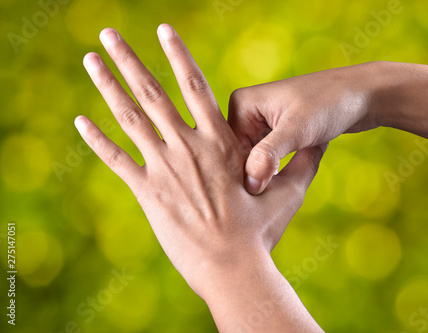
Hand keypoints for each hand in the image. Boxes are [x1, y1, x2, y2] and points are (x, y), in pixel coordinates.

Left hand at [76, 25, 324, 331]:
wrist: (232, 268)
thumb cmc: (261, 232)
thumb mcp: (290, 194)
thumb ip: (302, 164)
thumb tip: (322, 145)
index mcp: (220, 141)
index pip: (195, 85)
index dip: (178, 54)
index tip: (163, 30)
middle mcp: (188, 146)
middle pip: (152, 91)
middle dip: (129, 59)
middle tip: (108, 32)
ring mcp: (165, 168)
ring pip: (130, 117)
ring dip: (107, 85)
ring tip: (90, 60)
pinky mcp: (148, 193)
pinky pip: (117, 160)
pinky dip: (97, 139)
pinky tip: (79, 120)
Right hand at [228, 62, 386, 194]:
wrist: (363, 94)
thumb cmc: (330, 104)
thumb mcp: (297, 130)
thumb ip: (269, 155)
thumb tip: (249, 184)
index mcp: (241, 104)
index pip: (228, 149)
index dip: (241, 173)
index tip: (256, 195)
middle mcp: (246, 112)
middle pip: (239, 155)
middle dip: (254, 175)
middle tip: (271, 196)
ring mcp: (261, 122)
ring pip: (254, 159)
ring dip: (266, 174)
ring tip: (279, 190)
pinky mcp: (276, 132)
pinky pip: (268, 158)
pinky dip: (276, 170)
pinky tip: (287, 180)